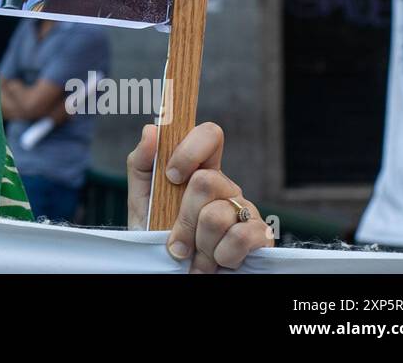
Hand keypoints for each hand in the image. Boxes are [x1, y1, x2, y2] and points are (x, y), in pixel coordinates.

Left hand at [126, 122, 270, 272]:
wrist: (169, 272)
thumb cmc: (157, 233)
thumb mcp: (142, 199)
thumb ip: (142, 163)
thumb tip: (152, 130)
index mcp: (201, 170)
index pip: (209, 135)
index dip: (189, 151)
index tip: (171, 176)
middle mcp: (226, 186)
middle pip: (207, 181)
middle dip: (183, 218)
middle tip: (176, 241)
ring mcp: (246, 209)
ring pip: (217, 215)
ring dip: (198, 244)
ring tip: (195, 257)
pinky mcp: (261, 235)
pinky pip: (241, 237)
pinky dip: (221, 255)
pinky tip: (218, 261)